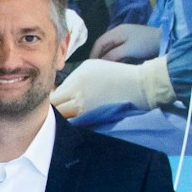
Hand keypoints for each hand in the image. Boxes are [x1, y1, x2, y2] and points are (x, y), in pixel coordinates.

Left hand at [51, 57, 173, 117]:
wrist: (140, 86)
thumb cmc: (116, 74)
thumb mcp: (90, 67)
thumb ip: (71, 79)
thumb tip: (56, 91)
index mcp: (76, 79)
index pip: (52, 94)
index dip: (50, 100)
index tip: (52, 102)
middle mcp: (78, 93)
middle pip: (54, 107)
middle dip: (52, 110)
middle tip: (54, 112)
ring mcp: (84, 107)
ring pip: (62, 117)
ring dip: (61, 118)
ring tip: (65, 118)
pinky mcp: (92, 117)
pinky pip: (75, 124)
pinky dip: (72, 123)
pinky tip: (76, 121)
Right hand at [90, 23, 161, 62]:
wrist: (165, 41)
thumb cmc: (146, 44)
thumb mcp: (128, 50)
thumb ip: (113, 55)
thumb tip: (101, 63)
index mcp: (117, 31)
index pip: (99, 42)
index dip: (93, 54)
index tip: (90, 66)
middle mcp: (119, 32)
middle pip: (104, 44)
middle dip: (98, 56)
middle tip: (95, 69)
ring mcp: (125, 36)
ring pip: (110, 47)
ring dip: (106, 57)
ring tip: (103, 68)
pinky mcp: (131, 42)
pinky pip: (117, 49)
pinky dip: (113, 56)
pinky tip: (113, 64)